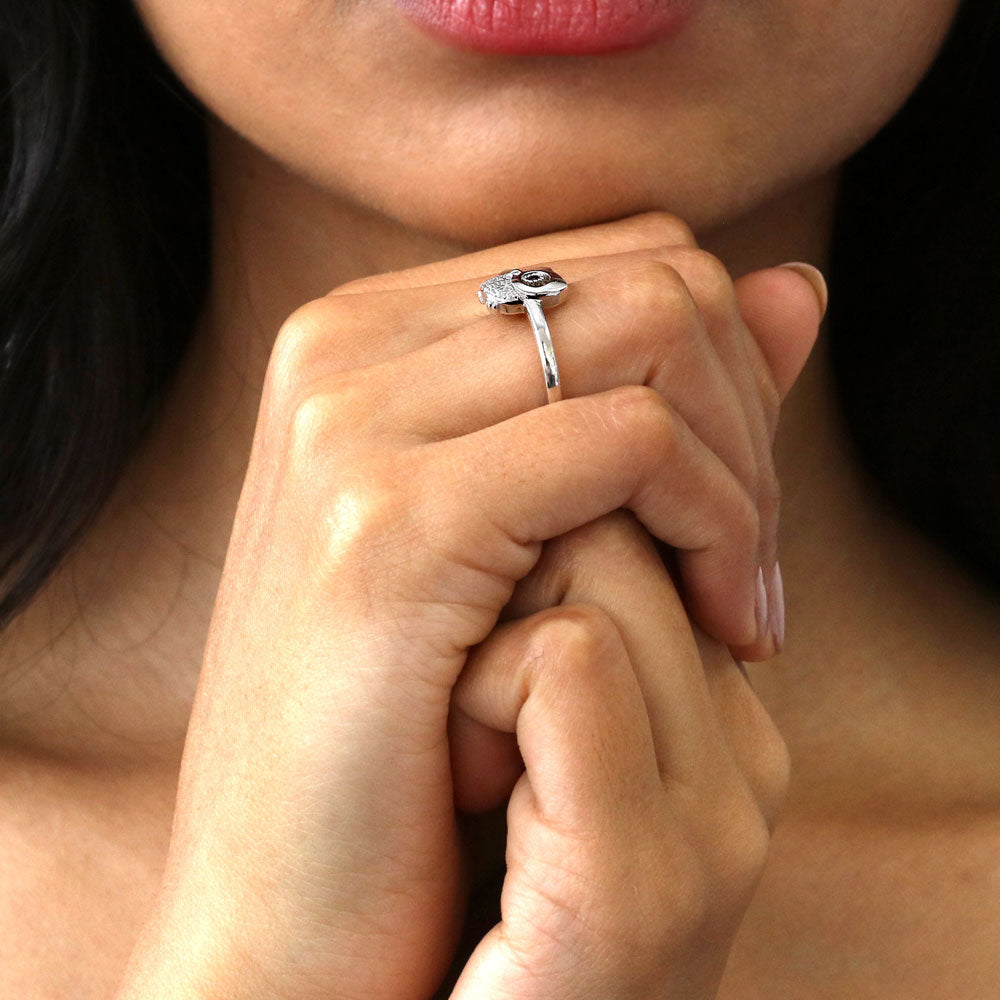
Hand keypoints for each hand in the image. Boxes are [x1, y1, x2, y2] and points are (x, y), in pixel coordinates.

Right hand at [116, 212, 823, 999]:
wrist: (283, 898)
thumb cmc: (409, 727)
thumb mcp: (542, 534)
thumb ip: (667, 394)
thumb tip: (802, 285)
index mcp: (362, 339)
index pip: (625, 261)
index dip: (722, 371)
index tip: (736, 510)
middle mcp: (341, 350)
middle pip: (656, 278)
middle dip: (749, 414)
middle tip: (751, 565)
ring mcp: (350, 422)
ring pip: (657, 332)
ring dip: (743, 473)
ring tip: (739, 602)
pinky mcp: (389, 521)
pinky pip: (633, 443)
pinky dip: (716, 523)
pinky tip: (719, 625)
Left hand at [447, 510, 790, 999]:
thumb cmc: (408, 860)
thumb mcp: (520, 721)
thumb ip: (566, 614)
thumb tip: (552, 497)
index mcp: (717, 725)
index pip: (655, 525)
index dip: (548, 533)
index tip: (481, 616)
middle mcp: (740, 765)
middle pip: (624, 529)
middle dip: (516, 575)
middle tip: (463, 699)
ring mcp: (712, 827)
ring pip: (596, 576)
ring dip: (484, 638)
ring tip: (461, 758)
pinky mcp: (642, 884)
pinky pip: (568, 661)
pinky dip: (480, 700)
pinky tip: (461, 788)